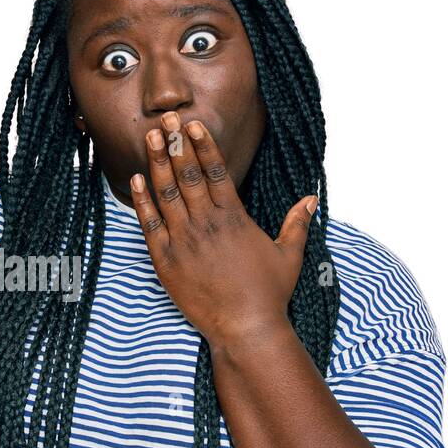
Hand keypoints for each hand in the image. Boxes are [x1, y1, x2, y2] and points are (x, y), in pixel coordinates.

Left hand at [129, 110, 317, 345]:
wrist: (244, 329)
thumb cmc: (268, 294)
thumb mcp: (288, 254)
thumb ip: (296, 223)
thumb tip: (311, 198)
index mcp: (234, 218)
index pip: (214, 171)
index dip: (202, 145)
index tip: (192, 124)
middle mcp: (206, 224)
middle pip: (187, 174)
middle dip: (174, 144)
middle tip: (164, 119)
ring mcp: (184, 241)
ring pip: (166, 194)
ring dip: (156, 163)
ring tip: (148, 137)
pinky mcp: (166, 261)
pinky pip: (150, 225)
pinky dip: (141, 202)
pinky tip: (136, 180)